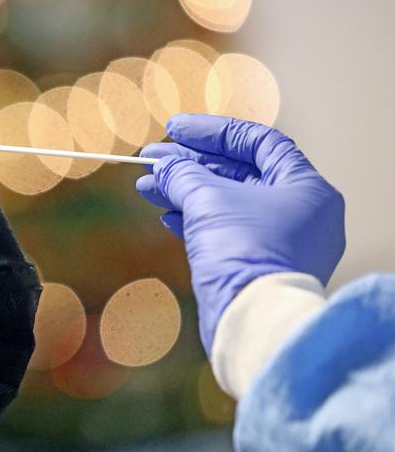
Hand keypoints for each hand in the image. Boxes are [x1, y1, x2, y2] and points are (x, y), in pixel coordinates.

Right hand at [136, 114, 345, 354]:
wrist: (249, 322)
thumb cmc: (243, 253)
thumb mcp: (208, 200)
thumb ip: (183, 174)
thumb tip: (161, 164)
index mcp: (305, 188)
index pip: (259, 143)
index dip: (214, 132)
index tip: (176, 129)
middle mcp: (300, 213)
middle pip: (239, 173)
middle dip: (191, 165)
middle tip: (152, 159)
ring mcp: (280, 242)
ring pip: (226, 203)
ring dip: (185, 191)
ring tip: (147, 185)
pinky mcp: (257, 266)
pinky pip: (225, 231)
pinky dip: (195, 220)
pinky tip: (165, 214)